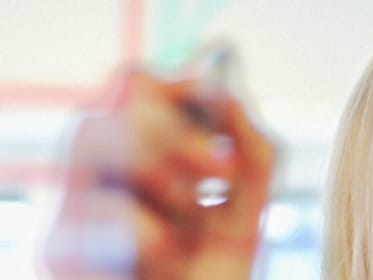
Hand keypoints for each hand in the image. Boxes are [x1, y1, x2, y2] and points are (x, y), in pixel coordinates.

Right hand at [46, 69, 274, 279]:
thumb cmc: (215, 270)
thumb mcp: (248, 207)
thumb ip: (252, 150)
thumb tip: (231, 100)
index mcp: (141, 151)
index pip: (138, 85)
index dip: (181, 84)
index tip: (225, 106)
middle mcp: (100, 167)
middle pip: (114, 98)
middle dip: (178, 127)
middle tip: (222, 170)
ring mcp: (72, 202)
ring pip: (96, 135)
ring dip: (163, 173)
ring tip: (196, 220)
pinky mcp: (59, 247)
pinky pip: (105, 209)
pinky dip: (157, 234)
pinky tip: (172, 262)